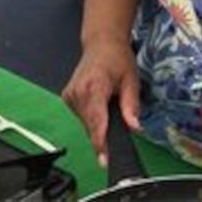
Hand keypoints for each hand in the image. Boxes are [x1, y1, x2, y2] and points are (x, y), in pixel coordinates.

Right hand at [62, 39, 140, 166]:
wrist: (102, 42)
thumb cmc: (117, 58)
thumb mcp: (131, 80)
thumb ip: (132, 105)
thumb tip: (134, 127)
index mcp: (94, 86)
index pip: (95, 120)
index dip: (100, 142)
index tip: (104, 159)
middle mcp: (78, 92)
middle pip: (91, 125)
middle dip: (105, 131)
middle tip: (119, 119)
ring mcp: (70, 95)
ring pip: (85, 123)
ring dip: (98, 122)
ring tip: (109, 102)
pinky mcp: (67, 97)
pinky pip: (81, 116)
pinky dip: (92, 116)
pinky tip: (99, 102)